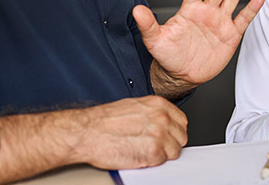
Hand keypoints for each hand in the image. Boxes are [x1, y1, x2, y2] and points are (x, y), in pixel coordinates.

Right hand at [0, 96, 187, 183]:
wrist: (86, 132)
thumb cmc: (104, 121)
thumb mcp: (134, 107)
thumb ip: (153, 115)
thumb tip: (164, 124)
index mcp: (159, 105)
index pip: (181, 121)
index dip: (173, 132)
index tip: (167, 137)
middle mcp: (162, 117)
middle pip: (180, 137)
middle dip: (170, 144)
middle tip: (154, 147)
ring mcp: (159, 134)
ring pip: (174, 152)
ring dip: (162, 155)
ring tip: (144, 152)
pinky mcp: (153, 152)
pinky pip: (162, 162)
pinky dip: (152, 162)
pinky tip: (139, 156)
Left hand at [133, 0, 264, 97]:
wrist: (182, 75)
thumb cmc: (168, 55)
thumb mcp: (155, 40)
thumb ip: (147, 25)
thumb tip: (135, 11)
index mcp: (189, 9)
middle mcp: (207, 10)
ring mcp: (220, 21)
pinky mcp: (231, 34)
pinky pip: (244, 18)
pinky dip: (252, 8)